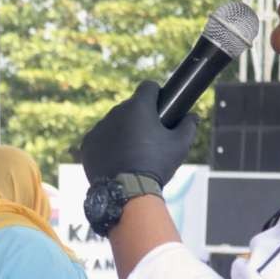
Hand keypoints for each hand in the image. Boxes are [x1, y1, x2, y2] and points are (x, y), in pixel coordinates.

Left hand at [80, 81, 198, 187]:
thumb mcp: (180, 144)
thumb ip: (189, 125)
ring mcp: (98, 128)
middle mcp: (115, 112)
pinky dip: (107, 144)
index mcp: (138, 107)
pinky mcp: (87, 144)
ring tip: (132, 150)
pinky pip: (99, 138)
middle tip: (149, 136)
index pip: (148, 86)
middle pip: (130, 106)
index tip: (160, 106)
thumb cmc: (156, 165)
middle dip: (139, 115)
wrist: (126, 191)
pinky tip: (116, 157)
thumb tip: (192, 116)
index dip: (157, 94)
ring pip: (113, 122)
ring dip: (121, 129)